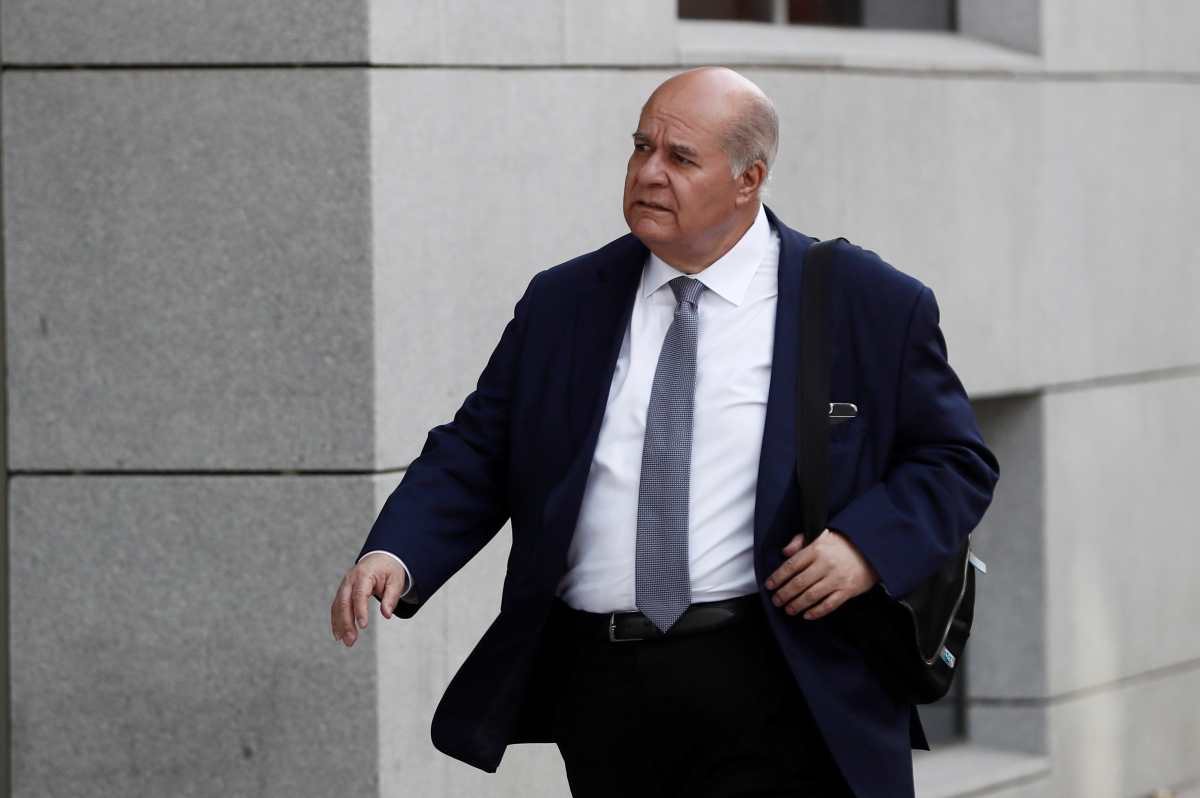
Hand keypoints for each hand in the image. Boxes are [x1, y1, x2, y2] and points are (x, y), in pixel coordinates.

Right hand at [330, 553, 407, 646]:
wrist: (379, 558)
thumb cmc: (388, 570)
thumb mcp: (396, 581)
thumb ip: (391, 597)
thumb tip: (387, 615)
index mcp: (364, 575)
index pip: (360, 594)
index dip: (360, 610)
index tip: (363, 626)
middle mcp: (350, 580)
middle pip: (345, 602)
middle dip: (346, 622)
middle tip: (351, 640)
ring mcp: (344, 586)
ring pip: (338, 606)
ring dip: (340, 625)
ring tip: (347, 642)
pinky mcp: (342, 592)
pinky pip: (336, 607)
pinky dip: (336, 621)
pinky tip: (339, 635)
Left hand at [764, 528, 878, 619]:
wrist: (872, 549)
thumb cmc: (843, 542)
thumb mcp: (822, 534)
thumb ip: (801, 540)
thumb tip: (785, 551)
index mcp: (817, 549)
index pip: (791, 565)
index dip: (778, 577)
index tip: (769, 585)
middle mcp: (825, 565)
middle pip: (798, 583)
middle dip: (784, 594)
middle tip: (776, 600)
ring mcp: (837, 579)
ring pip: (811, 596)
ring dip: (796, 605)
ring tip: (788, 609)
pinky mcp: (847, 591)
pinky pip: (828, 605)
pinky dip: (816, 612)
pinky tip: (807, 615)